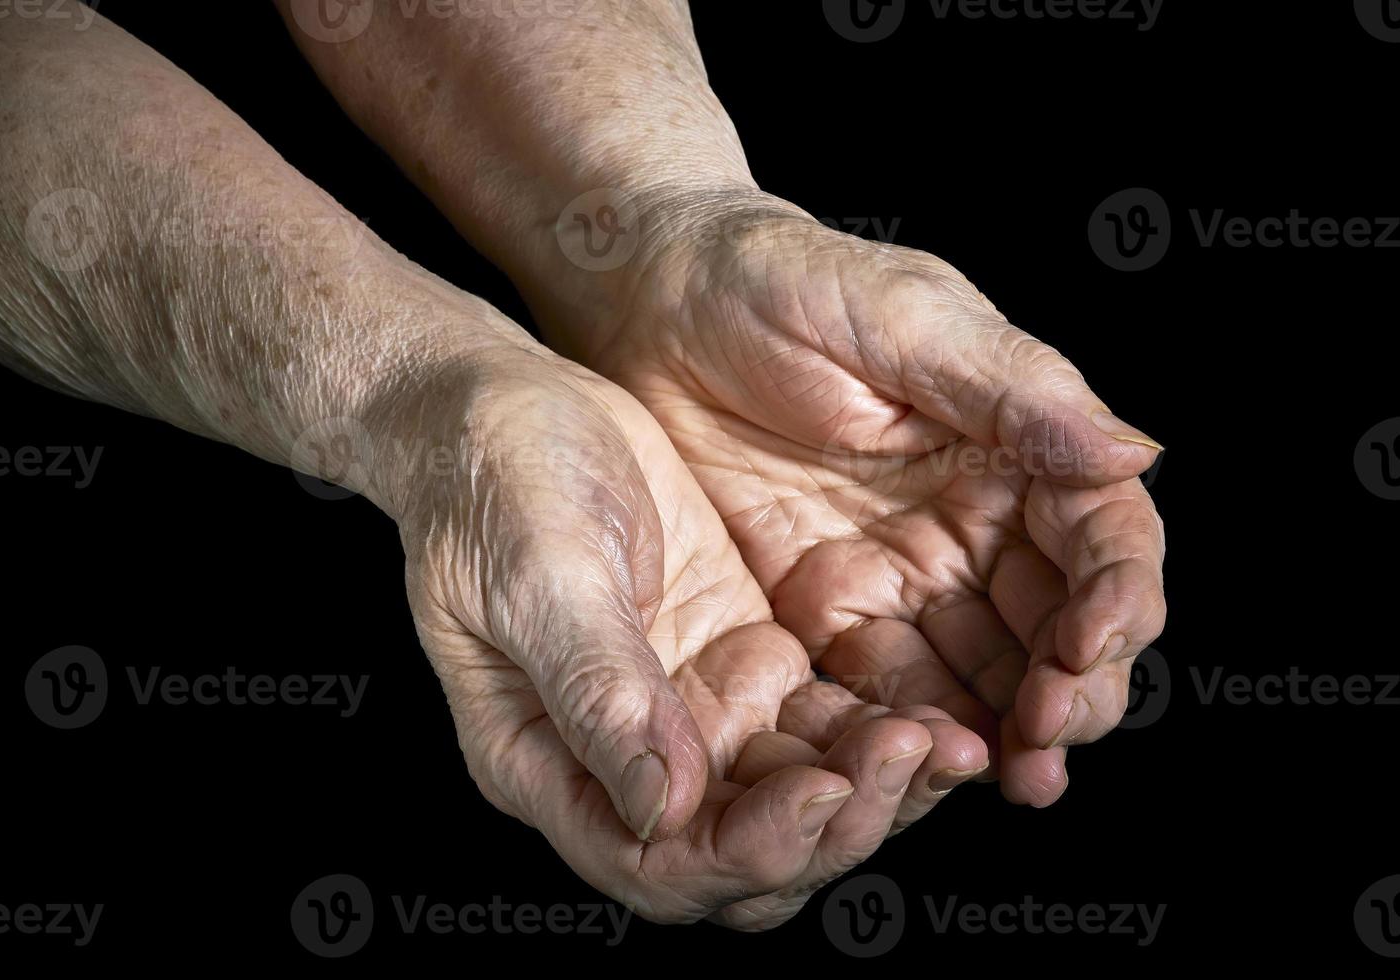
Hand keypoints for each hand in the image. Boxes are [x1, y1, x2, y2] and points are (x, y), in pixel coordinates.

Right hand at [363, 312, 984, 926]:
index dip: (753, 849)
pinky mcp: (736, 662)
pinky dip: (875, 731)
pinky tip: (934, 710)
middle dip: (835, 828)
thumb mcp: (537, 577)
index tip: (829, 788)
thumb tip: (663, 809)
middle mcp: (624, 758)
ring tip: (951, 744)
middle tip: (915, 761)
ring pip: (794, 799)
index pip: (659, 864)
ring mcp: (687, 713)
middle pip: (742, 855)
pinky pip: (818, 728)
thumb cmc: (491, 484)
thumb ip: (599, 691)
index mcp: (548, 763)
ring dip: (873, 788)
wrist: (508, 406)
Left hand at [538, 189, 1167, 806]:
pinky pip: (887, 684)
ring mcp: (903, 570)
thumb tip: (1137, 455)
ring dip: (1006, 730)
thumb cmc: (774, 276)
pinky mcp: (828, 608)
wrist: (650, 300)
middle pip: (1055, 624)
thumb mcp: (896, 315)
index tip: (1091, 645)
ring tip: (1012, 778)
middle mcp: (973, 518)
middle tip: (1050, 740)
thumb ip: (1009, 389)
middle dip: (1070, 687)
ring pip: (983, 671)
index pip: (1101, 536)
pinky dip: (914, 729)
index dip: (1115, 597)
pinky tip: (922, 764)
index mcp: (1013, 441)